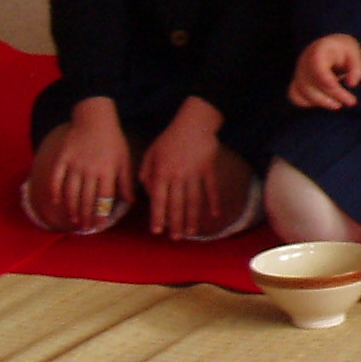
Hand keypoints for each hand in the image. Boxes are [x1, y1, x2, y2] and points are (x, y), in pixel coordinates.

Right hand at [48, 97, 132, 227]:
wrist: (95, 119)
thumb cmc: (113, 141)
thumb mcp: (124, 160)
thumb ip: (125, 182)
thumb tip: (130, 202)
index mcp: (108, 170)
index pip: (104, 198)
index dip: (101, 213)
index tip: (99, 226)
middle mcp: (90, 169)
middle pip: (87, 198)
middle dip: (86, 216)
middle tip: (85, 228)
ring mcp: (74, 164)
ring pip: (70, 192)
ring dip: (71, 208)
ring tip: (74, 220)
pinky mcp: (62, 158)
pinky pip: (56, 178)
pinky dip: (55, 191)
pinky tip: (57, 202)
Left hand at [139, 99, 224, 237]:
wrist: (193, 123)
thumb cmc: (169, 139)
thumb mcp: (151, 154)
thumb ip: (146, 174)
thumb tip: (150, 194)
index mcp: (162, 173)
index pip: (159, 200)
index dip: (158, 217)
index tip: (157, 231)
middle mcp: (178, 177)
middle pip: (177, 204)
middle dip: (176, 223)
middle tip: (176, 238)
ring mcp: (195, 174)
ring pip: (194, 200)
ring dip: (193, 218)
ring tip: (192, 232)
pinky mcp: (209, 170)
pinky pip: (211, 189)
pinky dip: (213, 202)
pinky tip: (214, 214)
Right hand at [291, 33, 360, 108]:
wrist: (327, 46)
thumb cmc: (342, 49)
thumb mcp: (354, 52)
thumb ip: (357, 68)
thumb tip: (352, 84)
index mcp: (318, 51)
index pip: (318, 68)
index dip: (328, 82)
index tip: (343, 90)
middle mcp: (304, 62)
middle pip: (312, 83)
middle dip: (333, 95)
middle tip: (351, 101)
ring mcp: (298, 73)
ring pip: (303, 92)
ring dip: (322, 102)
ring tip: (338, 104)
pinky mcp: (297, 82)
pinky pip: (295, 97)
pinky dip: (308, 103)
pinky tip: (324, 102)